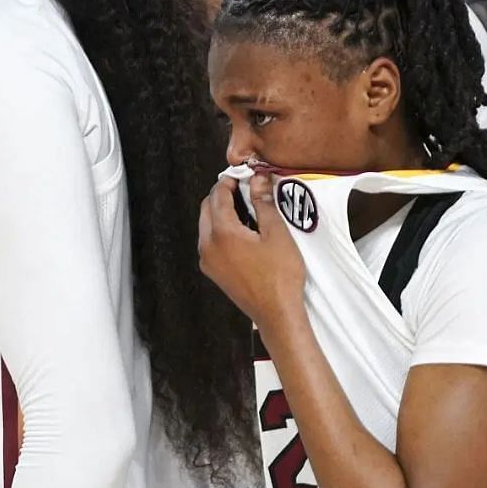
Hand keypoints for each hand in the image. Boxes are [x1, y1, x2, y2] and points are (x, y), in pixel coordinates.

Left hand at [198, 173, 304, 322]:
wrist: (276, 313)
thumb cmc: (279, 275)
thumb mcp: (276, 233)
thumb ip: (263, 202)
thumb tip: (258, 180)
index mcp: (221, 233)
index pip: (217, 196)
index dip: (229, 180)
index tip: (243, 174)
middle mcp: (207, 246)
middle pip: (207, 209)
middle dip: (221, 195)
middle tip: (244, 188)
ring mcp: (207, 261)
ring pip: (207, 226)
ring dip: (220, 212)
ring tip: (246, 207)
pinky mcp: (213, 272)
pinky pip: (211, 242)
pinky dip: (221, 230)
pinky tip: (242, 231)